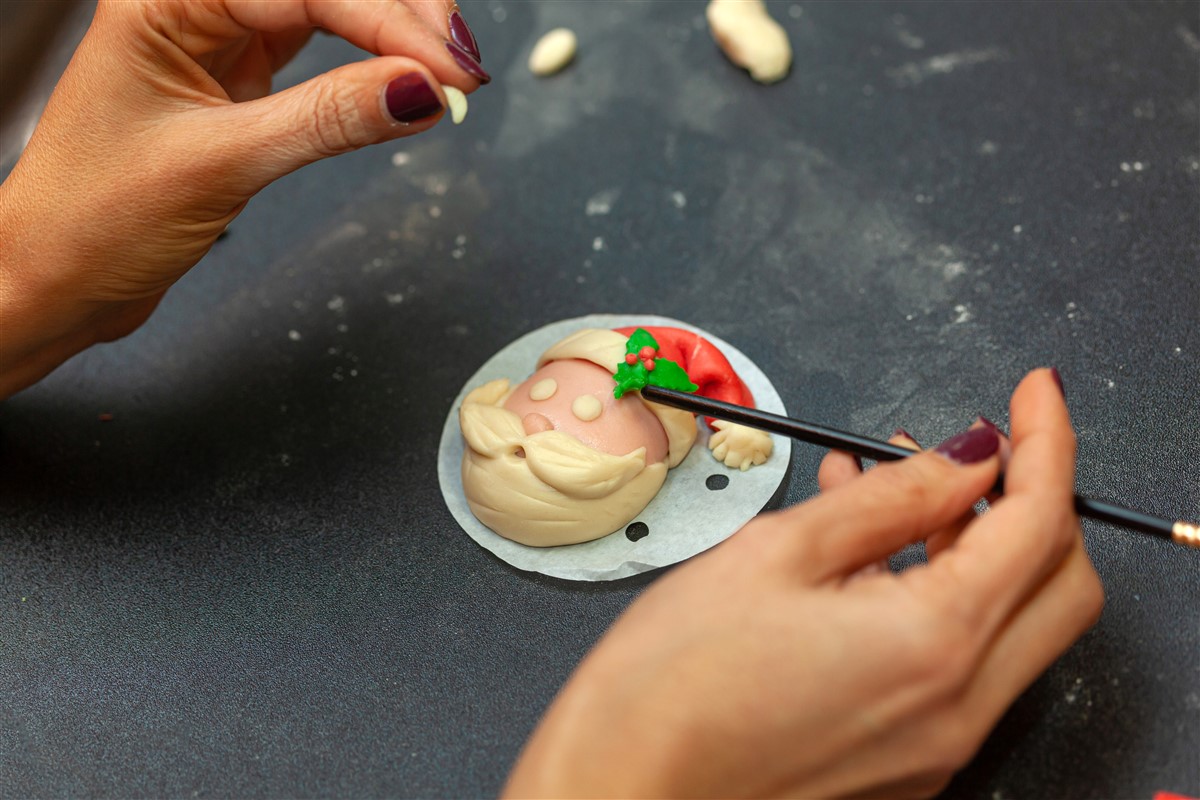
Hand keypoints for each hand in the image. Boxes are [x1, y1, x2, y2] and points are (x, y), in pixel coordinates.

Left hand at [0, 0, 487, 397]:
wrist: (57, 276)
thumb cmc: (93, 220)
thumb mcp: (220, 165)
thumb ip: (326, 119)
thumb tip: (419, 90)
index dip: (389, 21)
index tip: (449, 68)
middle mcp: (193, 4)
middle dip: (403, 14)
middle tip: (462, 69)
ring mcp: (219, 38)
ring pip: (331, 8)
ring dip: (395, 33)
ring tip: (448, 73)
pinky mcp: (242, 77)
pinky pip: (322, 50)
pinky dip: (371, 66)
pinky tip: (405, 81)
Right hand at [503, 369, 1102, 797]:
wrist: (625, 786)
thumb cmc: (675, 683)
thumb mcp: (779, 554)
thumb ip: (890, 498)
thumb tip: (962, 459)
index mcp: (935, 644)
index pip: (1039, 521)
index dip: (1045, 440)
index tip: (1031, 394)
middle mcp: (959, 707)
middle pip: (1059, 583)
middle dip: (1034, 501)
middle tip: (976, 449)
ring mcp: (940, 745)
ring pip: (1014, 624)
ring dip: (978, 547)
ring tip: (896, 489)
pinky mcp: (910, 763)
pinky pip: (960, 664)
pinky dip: (941, 599)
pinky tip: (870, 556)